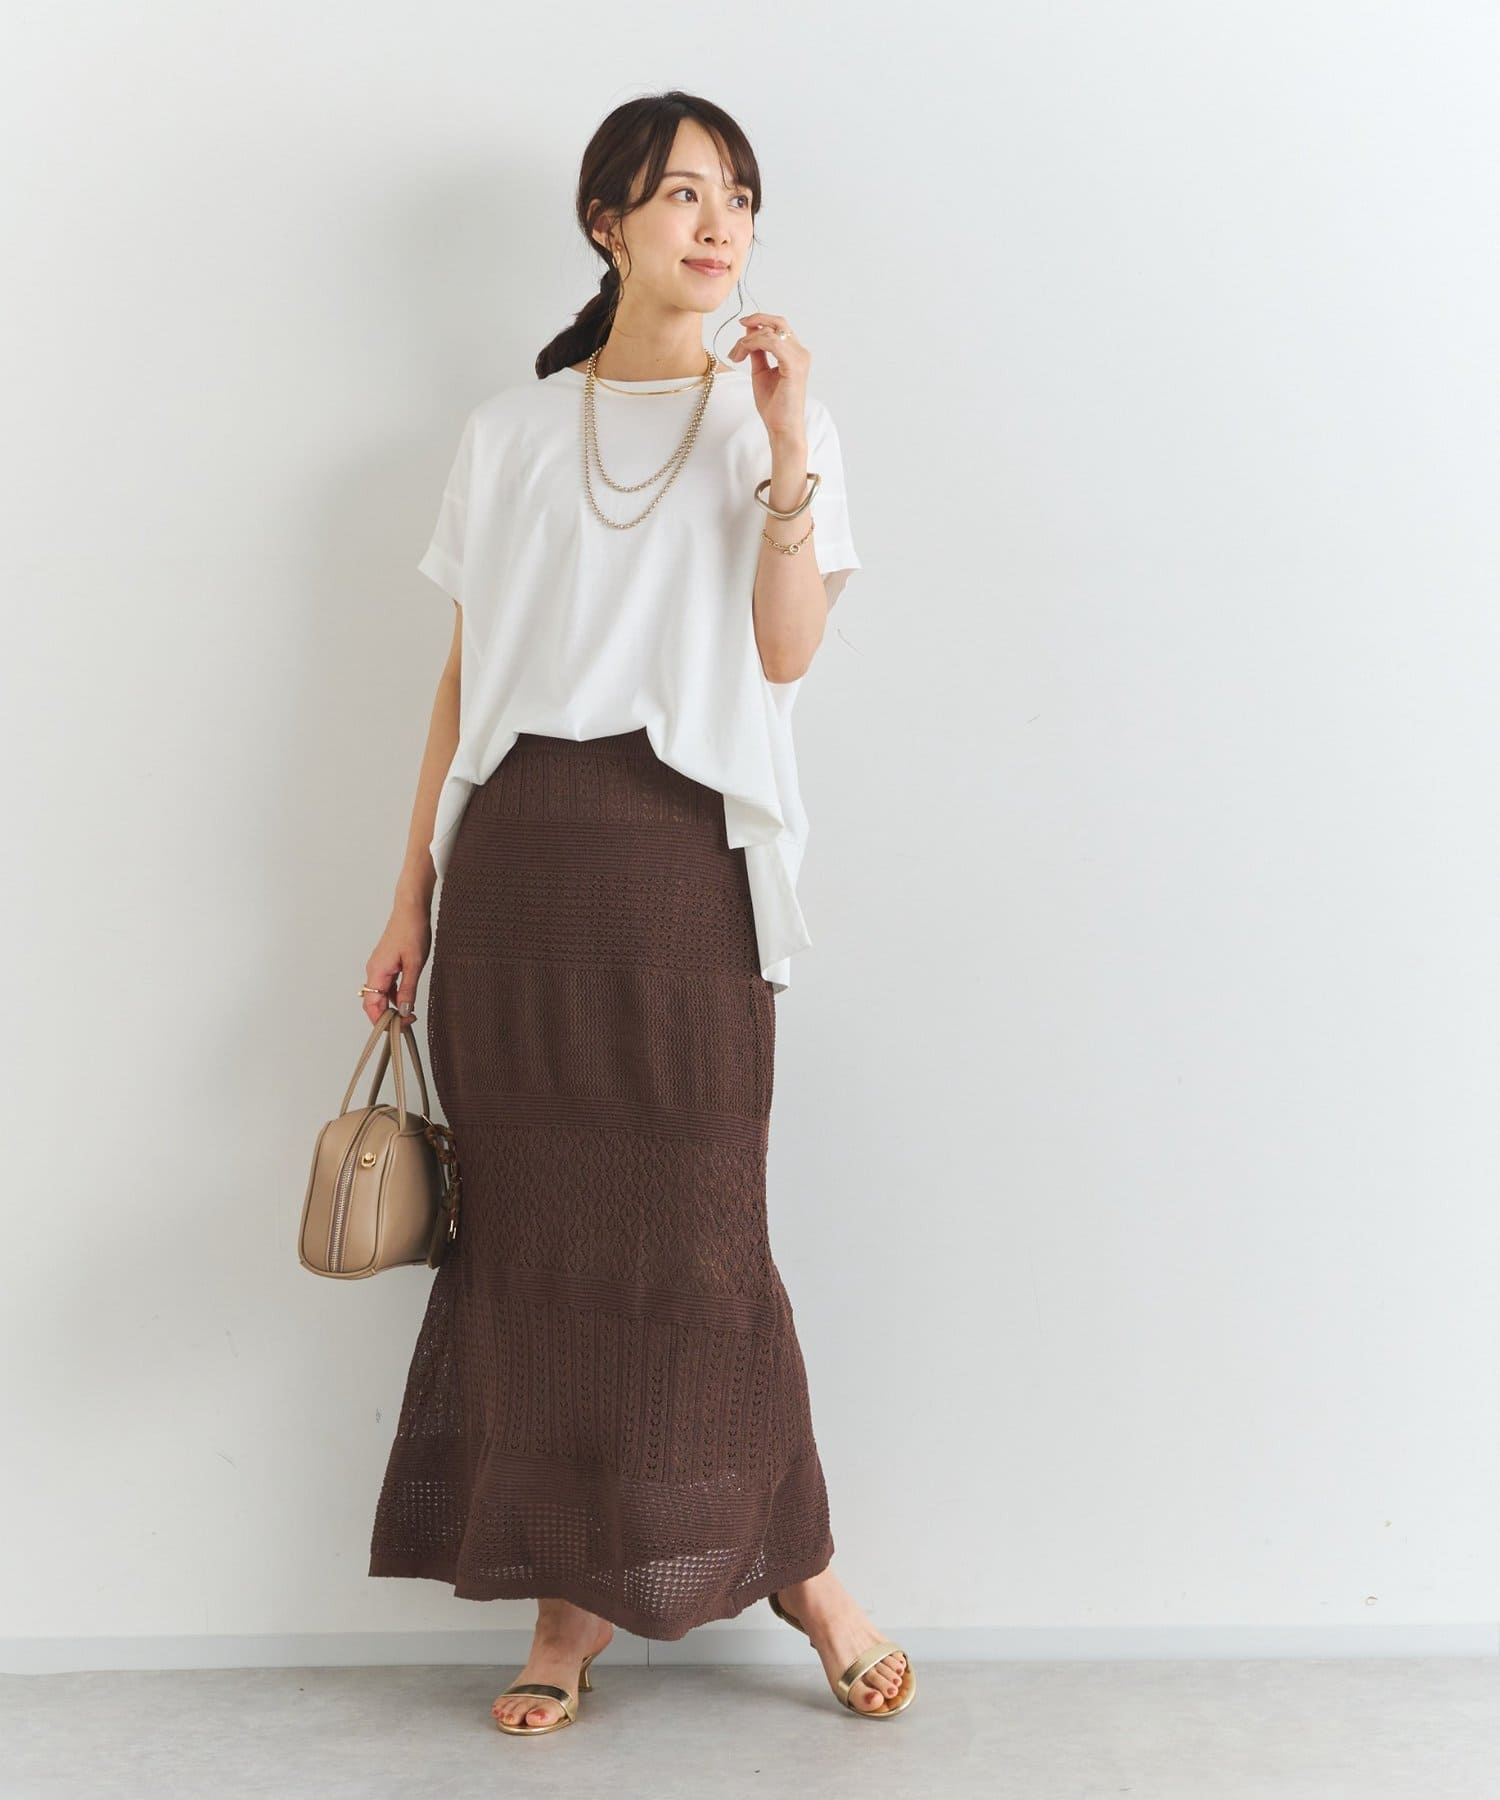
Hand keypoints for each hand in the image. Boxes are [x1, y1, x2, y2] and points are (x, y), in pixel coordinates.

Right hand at [362, 900, 431, 1029]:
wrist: (411, 910)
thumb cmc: (412, 931)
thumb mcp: (414, 964)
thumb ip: (408, 990)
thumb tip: (404, 1011)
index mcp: (377, 972)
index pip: (372, 1006)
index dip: (383, 1021)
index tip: (400, 1027)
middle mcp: (373, 971)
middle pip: (373, 1003)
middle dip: (387, 1017)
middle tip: (407, 1023)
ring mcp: (378, 967)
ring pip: (380, 996)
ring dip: (392, 1007)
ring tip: (410, 1014)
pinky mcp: (385, 964)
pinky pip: (386, 986)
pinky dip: (394, 996)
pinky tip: (407, 999)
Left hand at [727, 313, 808, 440]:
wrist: (781, 427)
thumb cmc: (774, 405)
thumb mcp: (761, 371)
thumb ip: (757, 351)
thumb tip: (750, 331)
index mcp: (795, 353)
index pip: (779, 326)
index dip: (759, 322)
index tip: (741, 327)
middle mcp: (800, 352)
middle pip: (778, 322)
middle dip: (756, 320)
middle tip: (740, 324)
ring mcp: (799, 358)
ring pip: (771, 332)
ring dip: (749, 339)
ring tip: (737, 354)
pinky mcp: (794, 365)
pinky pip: (771, 342)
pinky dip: (753, 344)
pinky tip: (742, 354)